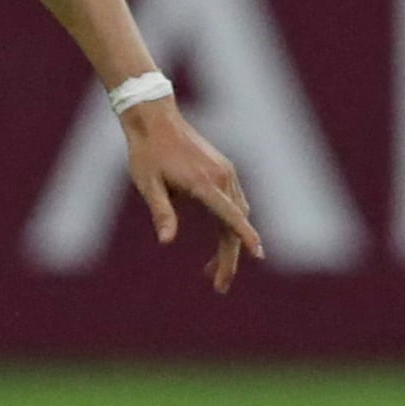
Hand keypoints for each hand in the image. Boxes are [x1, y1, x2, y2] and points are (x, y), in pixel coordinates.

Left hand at [122, 99, 263, 291]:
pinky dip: (231, 224)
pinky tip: (220, 240)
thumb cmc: (146, 152)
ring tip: (211, 272)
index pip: (229, 215)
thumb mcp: (147, 184)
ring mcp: (226, 173)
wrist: (155, 118)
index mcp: (203, 183)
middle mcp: (221, 178)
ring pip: (237, 215)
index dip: (244, 236)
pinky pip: (234, 203)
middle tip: (219, 286)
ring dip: (229, 244)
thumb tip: (165, 241)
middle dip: (230, 257)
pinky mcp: (224, 170)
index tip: (258, 254)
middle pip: (234, 223)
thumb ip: (160, 212)